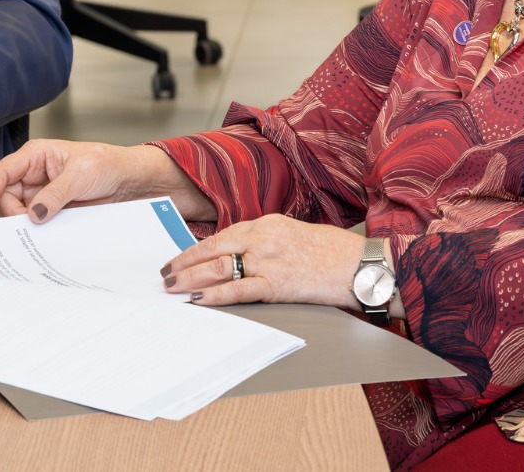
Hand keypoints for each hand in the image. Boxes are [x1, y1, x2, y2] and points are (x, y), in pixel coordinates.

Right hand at [0, 140, 213, 222]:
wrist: (128, 182)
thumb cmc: (107, 164)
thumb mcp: (80, 175)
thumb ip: (55, 194)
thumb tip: (35, 213)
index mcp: (36, 156)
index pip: (3, 171)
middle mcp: (35, 175)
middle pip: (6, 196)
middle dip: (12, 212)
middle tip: (25, 226)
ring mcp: (42, 195)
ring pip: (19, 212)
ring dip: (25, 224)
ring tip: (36, 233)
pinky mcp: (52, 211)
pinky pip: (36, 223)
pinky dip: (37, 231)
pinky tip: (43, 237)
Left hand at [161, 214, 364, 309]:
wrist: (359, 265)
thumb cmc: (331, 252)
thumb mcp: (293, 233)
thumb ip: (265, 241)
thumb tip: (239, 254)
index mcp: (266, 223)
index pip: (220, 235)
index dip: (195, 248)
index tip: (178, 257)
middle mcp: (262, 238)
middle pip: (212, 250)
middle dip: (184, 263)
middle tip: (165, 274)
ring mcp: (267, 260)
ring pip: (218, 268)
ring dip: (190, 278)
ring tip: (172, 287)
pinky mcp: (276, 284)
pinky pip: (237, 290)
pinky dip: (214, 296)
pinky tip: (198, 300)